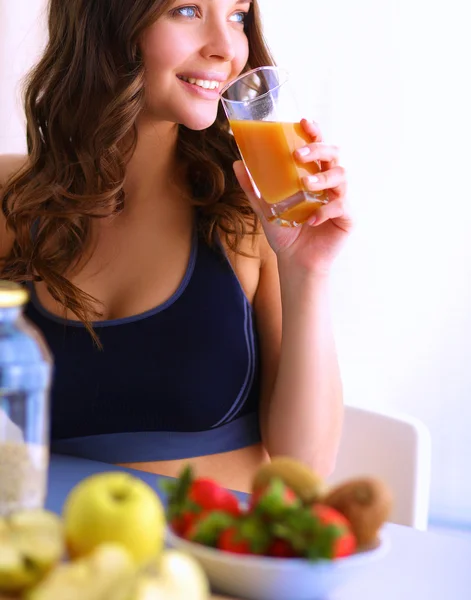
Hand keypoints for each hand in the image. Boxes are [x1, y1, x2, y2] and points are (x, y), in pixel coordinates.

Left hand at [233, 119, 352, 275]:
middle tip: (299, 154)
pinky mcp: (347, 218)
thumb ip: (253, 187)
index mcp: (313, 175)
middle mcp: (329, 183)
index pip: (318, 147)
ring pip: (341, 177)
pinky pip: (341, 207)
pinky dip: (325, 210)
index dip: (315, 132)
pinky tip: (310, 219)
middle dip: (319, 149)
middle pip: (333, 155)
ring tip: (305, 184)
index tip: (304, 122)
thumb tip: (237, 164)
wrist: (294, 261)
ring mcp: (340, 199)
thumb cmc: (285, 232)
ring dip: (322, 178)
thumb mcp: (265, 208)